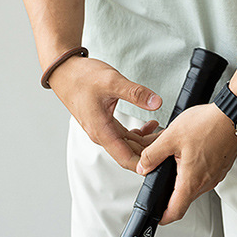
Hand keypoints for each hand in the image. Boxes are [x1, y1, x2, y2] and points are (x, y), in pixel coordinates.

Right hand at [48, 56, 162, 170]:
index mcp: (101, 131)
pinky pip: (124, 134)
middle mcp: (101, 134)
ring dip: (146, 141)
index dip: (144, 165)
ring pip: (128, 143)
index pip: (126, 158)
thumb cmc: (82, 77)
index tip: (161, 164)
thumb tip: (156, 103)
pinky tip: (150, 124)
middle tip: (171, 142)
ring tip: (165, 132)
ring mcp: (102, 129)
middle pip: (129, 152)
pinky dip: (138, 132)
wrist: (65, 71)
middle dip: (150, 151)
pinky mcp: (104, 122)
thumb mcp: (112, 82)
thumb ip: (136, 93)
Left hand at [136, 103, 236, 224]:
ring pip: (195, 184)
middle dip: (171, 189)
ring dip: (183, 175)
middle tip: (162, 174)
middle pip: (184, 197)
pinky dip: (195, 167)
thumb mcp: (172, 136)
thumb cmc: (208, 124)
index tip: (157, 217)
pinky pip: (205, 174)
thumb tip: (143, 166)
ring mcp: (216, 175)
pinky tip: (191, 150)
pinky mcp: (221, 166)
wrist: (233, 114)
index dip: (163, 217)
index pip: (175, 212)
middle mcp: (206, 182)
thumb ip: (153, 154)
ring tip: (176, 157)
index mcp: (192, 181)